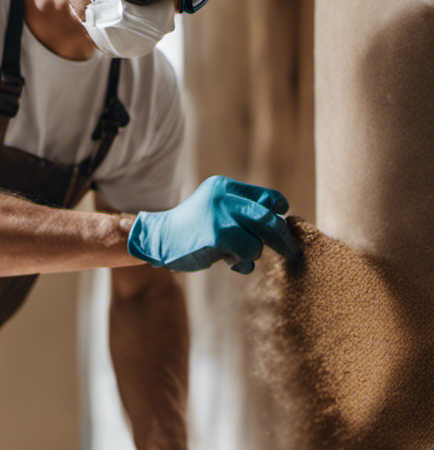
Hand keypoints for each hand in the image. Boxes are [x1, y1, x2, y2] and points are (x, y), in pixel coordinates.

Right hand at [127, 175, 299, 273]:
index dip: (278, 213)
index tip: (282, 224)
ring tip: (234, 256)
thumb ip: (240, 211)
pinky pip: (248, 253)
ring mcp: (220, 216)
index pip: (267, 197)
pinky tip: (228, 262)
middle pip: (269, 218)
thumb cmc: (189, 229)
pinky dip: (242, 262)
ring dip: (252, 253)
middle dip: (283, 238)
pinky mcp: (217, 236)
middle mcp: (223, 197)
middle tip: (291, 251)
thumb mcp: (213, 209)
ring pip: (259, 240)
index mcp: (223, 187)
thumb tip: (280, 224)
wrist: (157, 240)